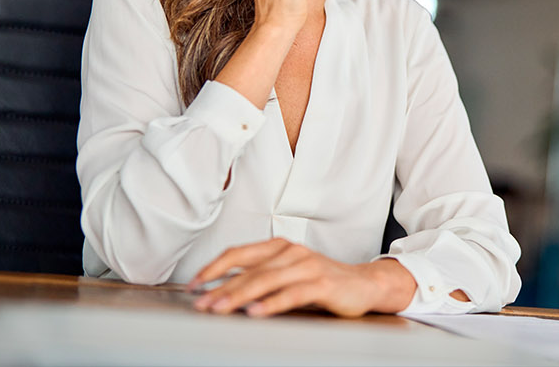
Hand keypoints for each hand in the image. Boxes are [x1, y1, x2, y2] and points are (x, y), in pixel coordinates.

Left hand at [188, 238, 415, 317]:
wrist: (365, 284)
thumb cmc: (323, 281)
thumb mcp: (288, 273)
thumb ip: (261, 277)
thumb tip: (221, 289)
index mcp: (280, 247)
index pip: (239, 253)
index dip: (213, 269)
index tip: (194, 286)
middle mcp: (293, 252)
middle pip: (249, 270)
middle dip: (220, 288)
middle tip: (201, 304)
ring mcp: (308, 267)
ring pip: (267, 280)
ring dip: (239, 296)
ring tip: (220, 309)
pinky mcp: (323, 284)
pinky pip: (292, 294)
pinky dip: (271, 304)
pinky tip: (255, 312)